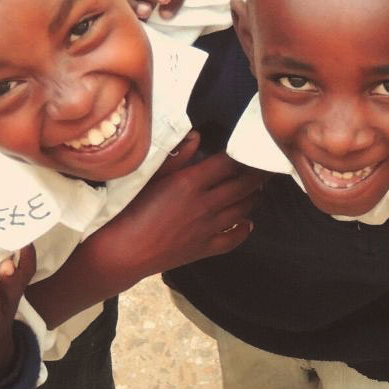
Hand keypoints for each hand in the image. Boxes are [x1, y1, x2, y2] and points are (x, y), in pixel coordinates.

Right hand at [91, 130, 264, 278]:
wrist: (122, 252)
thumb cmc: (129, 210)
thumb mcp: (150, 176)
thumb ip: (176, 156)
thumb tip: (196, 136)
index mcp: (191, 181)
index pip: (228, 163)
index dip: (243, 154)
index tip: (251, 148)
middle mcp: (205, 203)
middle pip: (243, 185)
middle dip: (258, 174)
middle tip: (266, 165)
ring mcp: (208, 228)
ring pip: (242, 210)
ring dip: (254, 197)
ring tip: (258, 188)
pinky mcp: (204, 249)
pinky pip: (233, 239)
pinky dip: (244, 230)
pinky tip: (248, 223)